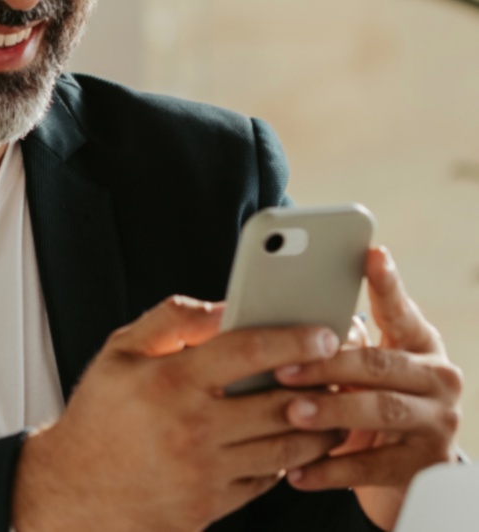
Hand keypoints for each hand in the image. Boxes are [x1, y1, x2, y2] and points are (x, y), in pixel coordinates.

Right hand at [13, 296, 343, 531]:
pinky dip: (288, 459)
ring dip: (317, 425)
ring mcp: (205, 472)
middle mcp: (193, 428)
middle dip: (321, 383)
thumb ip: (170, 320)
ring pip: (284, 447)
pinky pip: (266, 479)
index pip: (247, 352)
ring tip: (331, 406)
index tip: (323, 331)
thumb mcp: (119, 351)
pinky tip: (291, 440)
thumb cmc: (99, 414)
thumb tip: (221, 309)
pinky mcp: (211, 505)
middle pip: (280, 403)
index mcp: (172, 382)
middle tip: (341, 369)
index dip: (292, 337)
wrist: (74, 490)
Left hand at [276, 247, 462, 530]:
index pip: (399, 308)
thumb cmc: (368, 396)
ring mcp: (437, 423)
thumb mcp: (363, 365)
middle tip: (284, 368)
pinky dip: (331, 469)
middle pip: (378, 364)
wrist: (407, 469)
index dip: (386, 282)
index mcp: (419, 342)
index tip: (371, 252)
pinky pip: (373, 468)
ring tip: (292, 412)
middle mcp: (437, 377)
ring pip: (380, 411)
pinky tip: (296, 469)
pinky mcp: (424, 468)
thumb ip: (341, 342)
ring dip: (332, 411)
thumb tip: (288, 324)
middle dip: (327, 365)